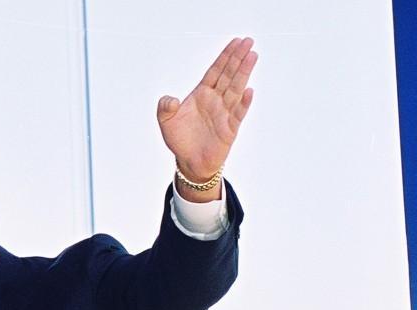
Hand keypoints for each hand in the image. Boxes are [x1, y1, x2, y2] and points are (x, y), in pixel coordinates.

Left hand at [157, 37, 257, 185]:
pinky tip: (249, 91)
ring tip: (252, 57)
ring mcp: (224, 113)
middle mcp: (215, 100)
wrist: (189, 161)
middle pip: (228, 75)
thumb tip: (171, 100)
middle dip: (238, 58)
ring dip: (244, 73)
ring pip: (236, 89)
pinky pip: (238, 113)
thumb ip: (164, 107)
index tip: (236, 42)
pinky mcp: (230, 129)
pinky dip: (244, 103)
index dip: (225, 56)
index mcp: (202, 94)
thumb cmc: (180, 139)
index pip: (215, 71)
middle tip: (249, 41)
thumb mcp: (165, 121)